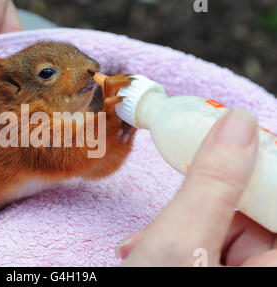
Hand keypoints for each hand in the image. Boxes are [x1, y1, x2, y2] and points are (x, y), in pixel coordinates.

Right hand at [117, 109, 276, 265]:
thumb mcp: (178, 242)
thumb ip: (212, 182)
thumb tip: (239, 123)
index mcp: (272, 270)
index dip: (267, 166)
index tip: (237, 143)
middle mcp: (261, 270)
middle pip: (255, 212)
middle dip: (207, 200)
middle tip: (180, 182)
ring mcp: (235, 272)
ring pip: (224, 227)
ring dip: (180, 222)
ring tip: (145, 238)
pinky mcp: (209, 270)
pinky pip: (206, 242)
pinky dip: (174, 238)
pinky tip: (142, 247)